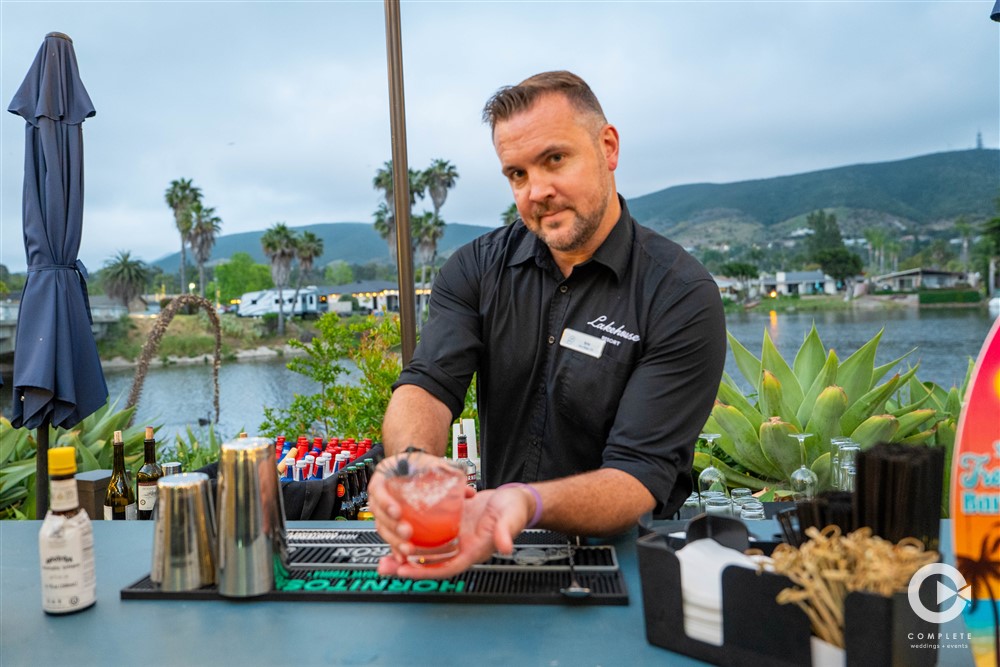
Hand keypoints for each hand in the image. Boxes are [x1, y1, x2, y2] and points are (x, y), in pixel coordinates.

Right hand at [369, 451, 476, 566]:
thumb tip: (469, 492)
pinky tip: (402, 558)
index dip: (385, 503)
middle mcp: (380, 495)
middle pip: (379, 514)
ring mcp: (383, 510)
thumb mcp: (431, 464)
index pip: (378, 490)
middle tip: (407, 532)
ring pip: (383, 529)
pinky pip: (389, 537)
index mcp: (384, 477)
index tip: (397, 511)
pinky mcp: (390, 522)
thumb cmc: (417, 464)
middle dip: (392, 527)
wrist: (412, 465)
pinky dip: (395, 548)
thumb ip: (448, 473)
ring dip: (394, 541)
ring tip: (407, 549)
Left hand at [376, 485, 534, 579]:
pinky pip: (429, 535)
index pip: (446, 567)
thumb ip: (506, 532)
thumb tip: (506, 547)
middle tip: (383, 566)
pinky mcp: (450, 525)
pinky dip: (413, 536)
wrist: (514, 500)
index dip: (424, 571)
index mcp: (473, 552)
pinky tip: (398, 532)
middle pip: (430, 563)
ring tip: (384, 556)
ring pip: (426, 551)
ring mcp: (454, 538)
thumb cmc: (514, 510)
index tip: (404, 570)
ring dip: (405, 554)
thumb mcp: (510, 519)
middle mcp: (460, 548)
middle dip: (406, 567)